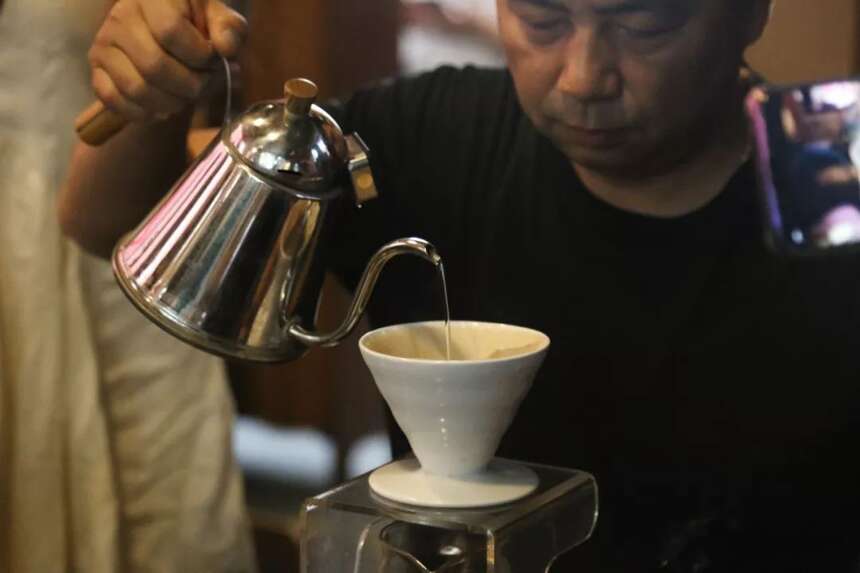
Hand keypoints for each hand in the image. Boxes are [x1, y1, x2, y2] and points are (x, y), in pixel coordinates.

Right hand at [88, 0, 246, 121]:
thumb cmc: (197, 25)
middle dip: (189, 86)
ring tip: (185, 96)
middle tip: (202, 84)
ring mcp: (104, 42)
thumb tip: (226, 49)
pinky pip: (114, 100)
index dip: (199, 56)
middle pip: (154, 65)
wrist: (167, 31)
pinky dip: (143, 113)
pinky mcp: (96, 67)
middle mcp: (121, 15)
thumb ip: (229, 29)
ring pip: (136, 88)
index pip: (171, 31)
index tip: (211, 61)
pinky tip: (162, 107)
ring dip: (170, 103)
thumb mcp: (219, 19)